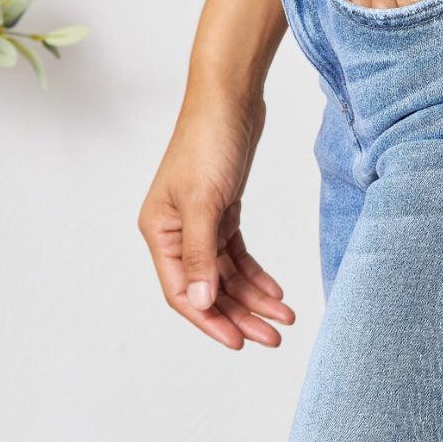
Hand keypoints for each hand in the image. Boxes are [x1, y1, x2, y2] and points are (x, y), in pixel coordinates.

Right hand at [138, 87, 294, 350]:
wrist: (231, 99)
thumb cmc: (209, 142)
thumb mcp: (205, 201)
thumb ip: (201, 255)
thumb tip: (201, 302)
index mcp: (158, 232)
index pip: (182, 292)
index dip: (210, 320)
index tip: (239, 342)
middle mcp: (175, 232)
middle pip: (208, 289)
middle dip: (240, 315)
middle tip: (273, 338)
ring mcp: (199, 223)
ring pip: (227, 275)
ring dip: (254, 298)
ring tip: (284, 319)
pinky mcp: (223, 211)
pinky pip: (238, 255)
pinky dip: (256, 274)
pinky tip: (276, 291)